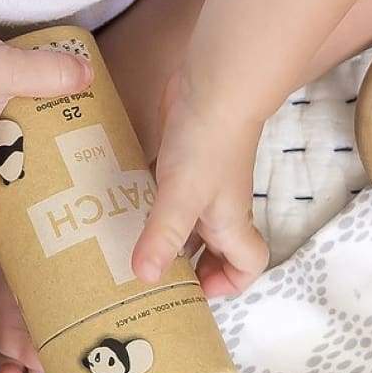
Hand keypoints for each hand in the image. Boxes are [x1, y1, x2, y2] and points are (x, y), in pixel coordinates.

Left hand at [132, 71, 268, 296]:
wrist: (214, 84)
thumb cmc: (208, 143)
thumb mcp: (182, 198)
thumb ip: (163, 238)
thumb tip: (146, 278)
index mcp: (230, 224)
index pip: (248, 266)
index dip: (228, 284)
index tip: (194, 288)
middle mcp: (220, 209)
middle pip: (215, 250)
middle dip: (191, 268)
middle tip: (154, 276)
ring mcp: (203, 185)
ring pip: (189, 223)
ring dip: (166, 237)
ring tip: (131, 249)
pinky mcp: (183, 163)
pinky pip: (169, 196)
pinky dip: (151, 206)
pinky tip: (123, 208)